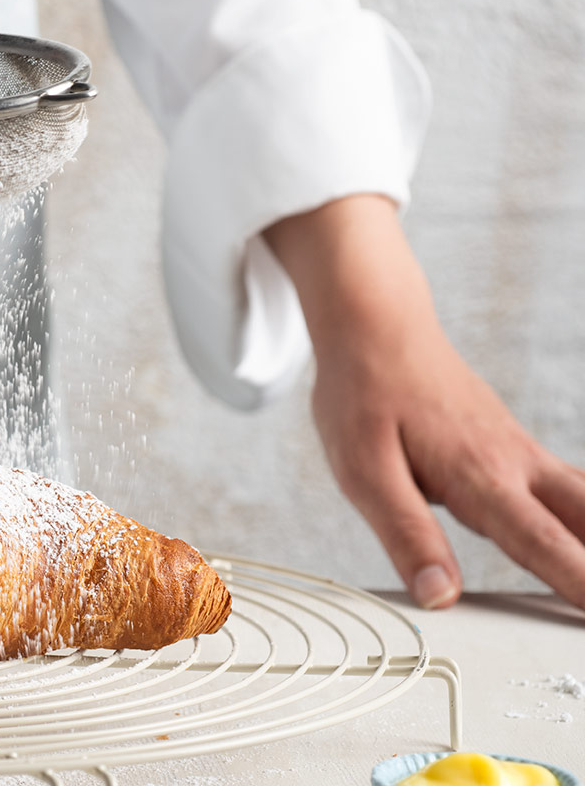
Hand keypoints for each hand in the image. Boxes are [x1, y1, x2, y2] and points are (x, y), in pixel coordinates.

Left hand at [265, 195, 584, 610]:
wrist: (374, 326)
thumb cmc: (363, 395)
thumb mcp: (363, 472)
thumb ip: (406, 535)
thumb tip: (441, 597)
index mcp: (481, 479)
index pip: (545, 546)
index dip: (583, 589)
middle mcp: (516, 465)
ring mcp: (520, 452)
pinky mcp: (511, 446)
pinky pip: (570, 486)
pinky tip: (583, 533)